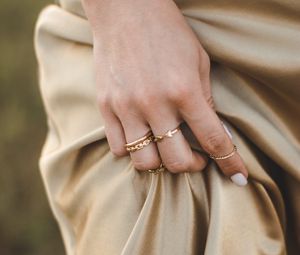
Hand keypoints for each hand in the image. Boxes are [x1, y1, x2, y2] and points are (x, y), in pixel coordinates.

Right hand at [82, 0, 247, 184]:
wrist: (125, 11)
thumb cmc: (167, 32)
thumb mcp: (198, 62)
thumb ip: (206, 101)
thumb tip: (217, 133)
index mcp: (184, 91)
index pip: (213, 140)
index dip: (230, 163)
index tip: (237, 177)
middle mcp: (155, 104)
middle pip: (176, 161)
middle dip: (191, 166)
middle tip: (194, 157)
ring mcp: (126, 108)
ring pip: (144, 162)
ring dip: (159, 162)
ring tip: (163, 148)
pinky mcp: (106, 107)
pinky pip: (117, 147)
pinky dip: (132, 150)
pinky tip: (140, 135)